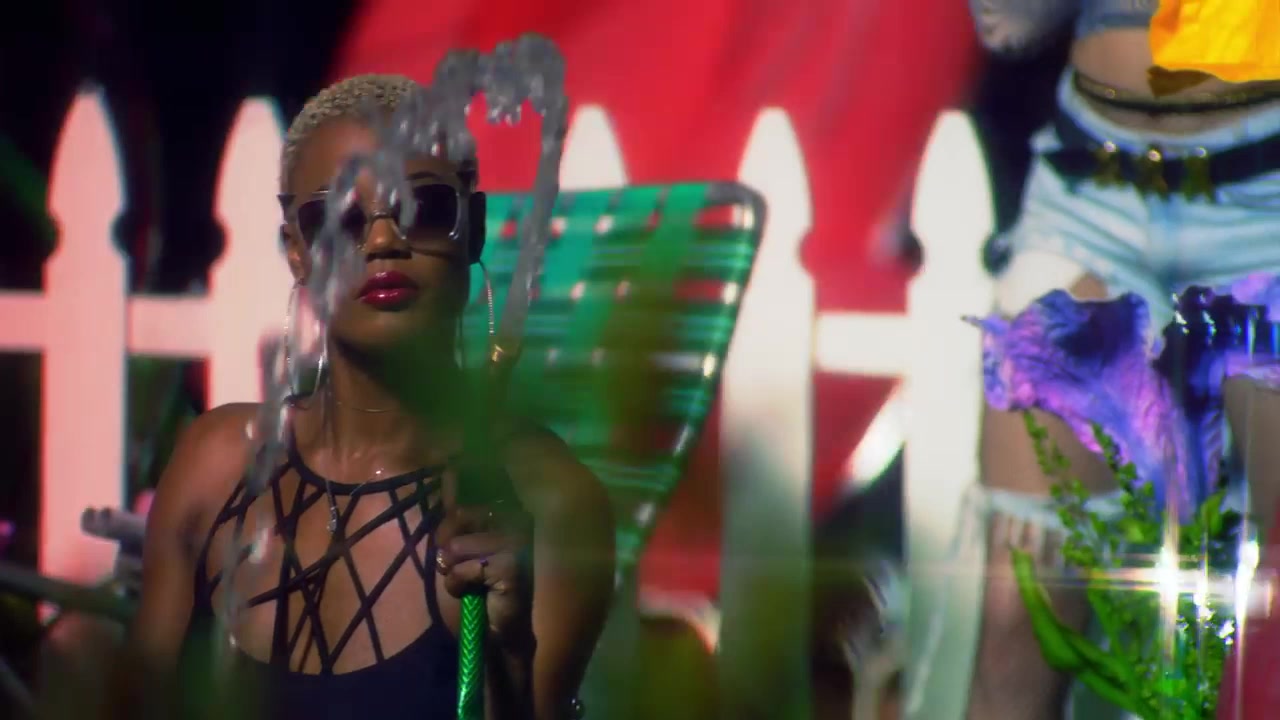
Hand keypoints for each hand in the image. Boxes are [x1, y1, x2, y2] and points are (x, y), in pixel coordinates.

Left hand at [436, 504, 533, 645]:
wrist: (505, 627)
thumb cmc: (484, 586)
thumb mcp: (466, 549)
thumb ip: (457, 528)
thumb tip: (441, 515)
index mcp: (508, 513)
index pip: (462, 508)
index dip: (447, 529)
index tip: (451, 550)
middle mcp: (517, 520)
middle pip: (458, 518)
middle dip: (449, 548)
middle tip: (459, 568)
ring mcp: (516, 542)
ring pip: (456, 547)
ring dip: (454, 571)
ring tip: (470, 583)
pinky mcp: (509, 566)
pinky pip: (461, 570)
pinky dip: (458, 585)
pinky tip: (474, 593)